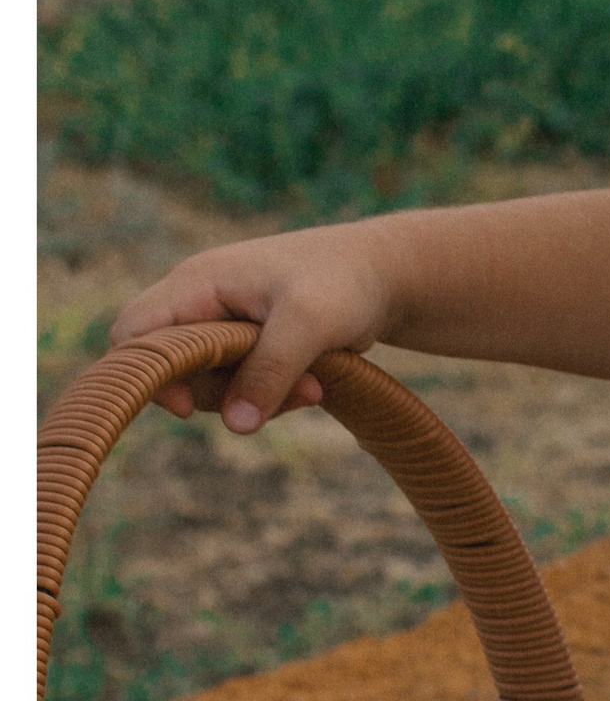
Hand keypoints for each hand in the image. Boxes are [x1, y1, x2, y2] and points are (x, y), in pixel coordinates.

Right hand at [108, 221, 398, 429]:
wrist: (385, 275)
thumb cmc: (343, 283)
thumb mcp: (308, 324)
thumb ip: (269, 371)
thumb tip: (236, 425)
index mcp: (198, 283)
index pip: (134, 331)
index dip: (147, 374)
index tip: (188, 407)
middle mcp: (202, 305)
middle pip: (175, 371)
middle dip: (227, 394)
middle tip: (294, 392)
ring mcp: (225, 328)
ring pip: (213, 387)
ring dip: (261, 399)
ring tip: (314, 387)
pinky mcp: (250, 349)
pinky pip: (244, 389)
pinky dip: (275, 397)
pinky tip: (315, 386)